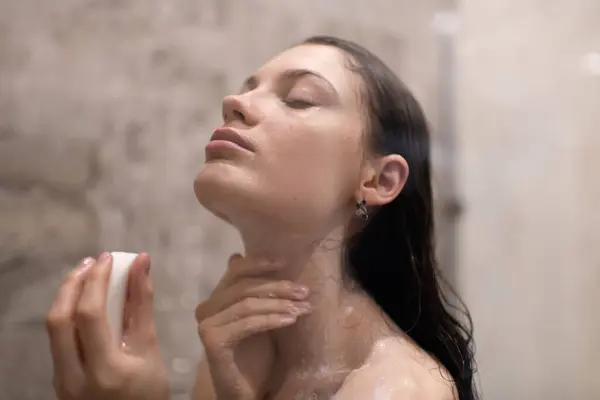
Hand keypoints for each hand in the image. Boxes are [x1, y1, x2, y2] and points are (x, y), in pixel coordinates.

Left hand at [46, 253, 168, 399]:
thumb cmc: (148, 391)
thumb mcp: (151, 350)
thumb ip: (142, 306)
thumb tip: (141, 263)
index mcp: (105, 370)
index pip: (90, 316)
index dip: (97, 281)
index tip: (110, 258)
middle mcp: (73, 376)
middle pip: (59, 320)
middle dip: (73, 284)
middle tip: (93, 262)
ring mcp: (60, 380)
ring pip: (53, 329)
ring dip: (68, 296)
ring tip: (88, 275)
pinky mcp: (56, 379)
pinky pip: (56, 339)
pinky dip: (68, 313)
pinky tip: (84, 302)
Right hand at [195, 254, 310, 399]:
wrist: (248, 390)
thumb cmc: (256, 354)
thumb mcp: (260, 316)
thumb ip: (254, 291)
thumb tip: (236, 254)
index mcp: (217, 298)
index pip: (236, 270)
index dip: (260, 263)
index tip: (285, 262)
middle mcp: (206, 308)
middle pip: (245, 286)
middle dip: (278, 286)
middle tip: (304, 291)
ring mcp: (207, 324)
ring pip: (247, 303)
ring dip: (279, 303)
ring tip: (303, 308)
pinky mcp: (213, 341)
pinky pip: (247, 323)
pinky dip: (271, 319)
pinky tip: (291, 320)